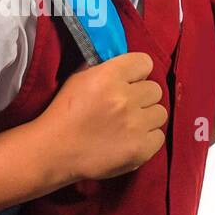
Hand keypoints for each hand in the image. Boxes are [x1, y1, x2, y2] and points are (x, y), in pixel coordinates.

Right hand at [39, 51, 166, 181]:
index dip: (137, 72)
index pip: (144, 62)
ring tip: (129, 125)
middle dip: (142, 97)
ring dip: (147, 118)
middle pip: (155, 89)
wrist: (54, 151)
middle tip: (126, 107)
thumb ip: (104, 69)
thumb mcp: (78, 79)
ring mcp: (135, 125)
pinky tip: (131, 140)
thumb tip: (125, 66)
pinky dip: (147, 139)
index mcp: (109, 76)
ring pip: (160, 113)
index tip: (130, 81)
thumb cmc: (63, 113)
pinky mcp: (140, 149)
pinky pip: (159, 137)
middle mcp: (125, 98)